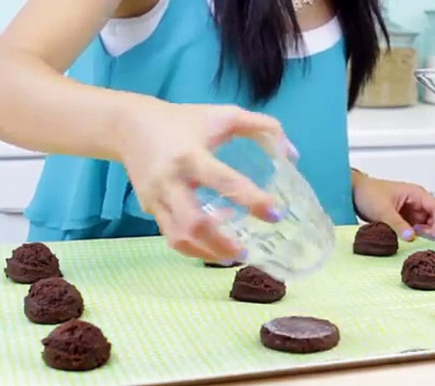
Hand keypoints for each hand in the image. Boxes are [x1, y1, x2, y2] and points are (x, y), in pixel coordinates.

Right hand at [117, 101, 297, 262]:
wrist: (129, 125)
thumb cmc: (184, 120)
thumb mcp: (224, 115)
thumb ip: (262, 127)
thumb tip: (292, 155)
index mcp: (192, 156)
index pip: (224, 181)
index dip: (252, 200)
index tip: (275, 214)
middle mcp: (172, 181)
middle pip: (194, 222)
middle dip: (222, 242)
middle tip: (247, 251)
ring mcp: (157, 198)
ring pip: (179, 236)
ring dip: (207, 253)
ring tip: (232, 256)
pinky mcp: (149, 208)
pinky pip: (170, 235)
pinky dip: (193, 246)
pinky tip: (213, 245)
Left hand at [352, 175, 434, 240]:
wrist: (354, 193)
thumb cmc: (368, 193)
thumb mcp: (382, 209)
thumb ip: (396, 223)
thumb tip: (411, 237)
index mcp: (417, 194)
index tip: (431, 237)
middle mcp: (420, 203)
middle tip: (421, 238)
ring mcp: (415, 213)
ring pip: (433, 226)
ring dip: (428, 235)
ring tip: (412, 239)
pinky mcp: (409, 221)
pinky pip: (421, 231)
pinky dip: (420, 237)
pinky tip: (409, 241)